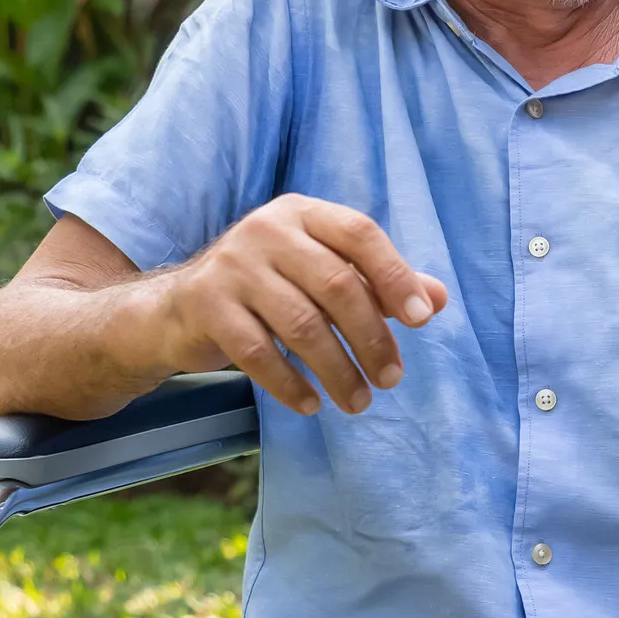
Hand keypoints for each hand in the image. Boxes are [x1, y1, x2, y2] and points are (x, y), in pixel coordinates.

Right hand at [152, 194, 448, 416]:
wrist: (178, 307)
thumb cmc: (268, 288)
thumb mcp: (321, 274)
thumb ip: (377, 284)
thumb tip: (440, 299)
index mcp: (302, 213)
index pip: (359, 233)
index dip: (395, 275)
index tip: (424, 320)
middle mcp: (266, 230)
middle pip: (335, 284)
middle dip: (371, 337)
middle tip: (391, 378)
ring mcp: (232, 266)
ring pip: (300, 323)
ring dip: (337, 370)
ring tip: (358, 401)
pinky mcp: (206, 305)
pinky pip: (258, 352)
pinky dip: (289, 383)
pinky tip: (310, 404)